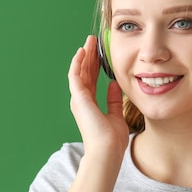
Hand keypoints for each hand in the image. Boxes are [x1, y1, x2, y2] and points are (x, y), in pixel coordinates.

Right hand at [68, 35, 128, 159]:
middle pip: (84, 72)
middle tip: (92, 41)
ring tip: (88, 41)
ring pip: (79, 71)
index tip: (98, 53)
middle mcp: (82, 100)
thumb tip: (114, 84)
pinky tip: (82, 52)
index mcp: (90, 104)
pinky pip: (75, 76)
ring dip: (83, 55)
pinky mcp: (78, 98)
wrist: (107, 151)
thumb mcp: (116, 115)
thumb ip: (113, 100)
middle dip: (88, 56)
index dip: (94, 65)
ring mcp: (78, 99)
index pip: (91, 79)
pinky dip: (77, 63)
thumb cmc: (112, 140)